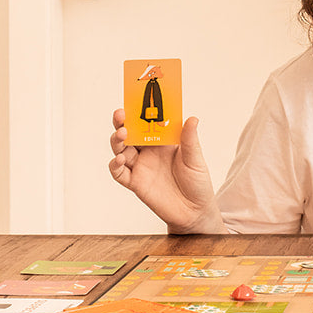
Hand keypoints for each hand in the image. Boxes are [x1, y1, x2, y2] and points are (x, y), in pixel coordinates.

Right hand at [108, 109, 221, 232]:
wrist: (195, 211)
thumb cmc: (197, 183)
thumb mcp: (195, 159)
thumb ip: (190, 139)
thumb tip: (192, 118)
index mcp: (162, 141)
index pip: (146, 122)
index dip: (138, 112)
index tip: (134, 100)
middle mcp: (148, 152)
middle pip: (129, 133)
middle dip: (122, 122)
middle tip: (120, 115)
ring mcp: (140, 167)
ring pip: (121, 149)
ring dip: (117, 140)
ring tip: (122, 134)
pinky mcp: (135, 183)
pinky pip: (119, 173)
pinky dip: (115, 165)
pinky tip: (120, 159)